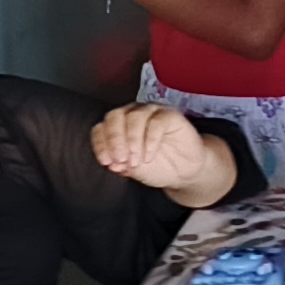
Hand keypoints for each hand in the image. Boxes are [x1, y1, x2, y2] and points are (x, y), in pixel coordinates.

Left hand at [91, 98, 223, 198]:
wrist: (183, 172)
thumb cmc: (156, 166)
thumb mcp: (132, 169)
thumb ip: (120, 165)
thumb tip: (111, 163)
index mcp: (118, 126)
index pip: (101, 128)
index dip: (101, 144)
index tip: (106, 162)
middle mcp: (132, 114)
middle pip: (115, 116)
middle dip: (115, 139)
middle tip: (120, 159)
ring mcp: (151, 112)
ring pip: (135, 116)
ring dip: (133, 140)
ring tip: (136, 160)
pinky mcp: (170, 115)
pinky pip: (157, 121)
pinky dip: (150, 140)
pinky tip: (149, 156)